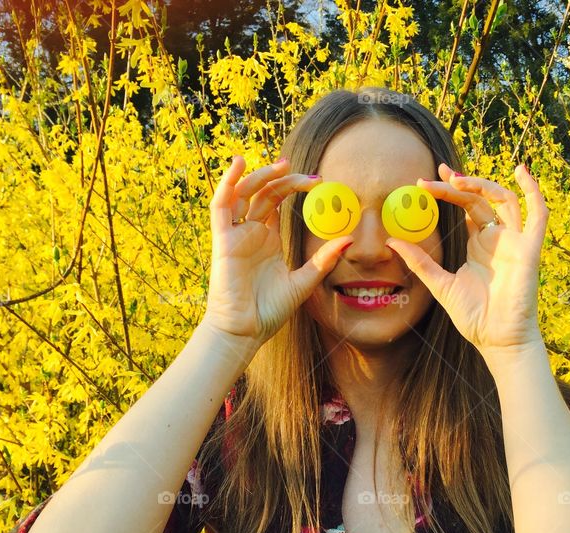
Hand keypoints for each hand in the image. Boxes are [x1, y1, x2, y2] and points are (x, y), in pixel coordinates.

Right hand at [203, 156, 346, 344]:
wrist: (246, 331)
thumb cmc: (269, 310)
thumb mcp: (304, 282)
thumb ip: (324, 260)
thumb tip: (349, 239)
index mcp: (267, 239)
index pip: (276, 201)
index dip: (294, 186)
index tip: (319, 182)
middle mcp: (250, 232)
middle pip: (264, 193)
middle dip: (284, 179)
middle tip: (309, 176)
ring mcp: (235, 234)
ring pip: (244, 193)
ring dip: (261, 175)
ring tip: (283, 165)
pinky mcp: (223, 240)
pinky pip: (221, 205)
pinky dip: (227, 182)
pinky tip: (237, 164)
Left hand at [385, 162, 548, 361]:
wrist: (497, 340)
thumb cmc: (474, 316)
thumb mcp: (440, 284)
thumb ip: (419, 261)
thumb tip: (392, 240)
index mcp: (479, 245)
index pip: (467, 207)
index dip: (450, 190)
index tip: (426, 181)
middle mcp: (497, 239)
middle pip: (481, 199)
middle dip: (460, 184)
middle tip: (437, 174)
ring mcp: (514, 242)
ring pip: (505, 200)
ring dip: (484, 185)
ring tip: (458, 180)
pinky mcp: (529, 250)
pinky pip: (538, 217)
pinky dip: (535, 193)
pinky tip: (523, 173)